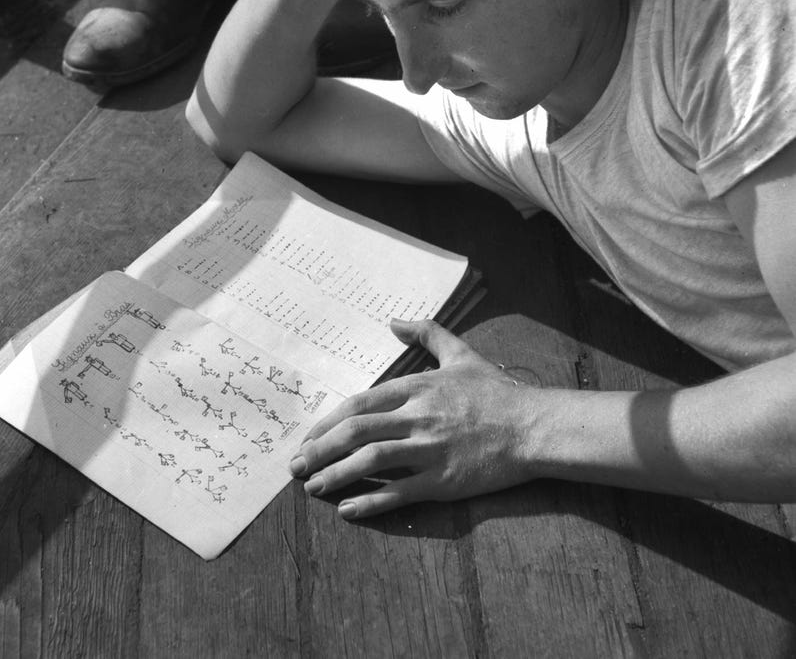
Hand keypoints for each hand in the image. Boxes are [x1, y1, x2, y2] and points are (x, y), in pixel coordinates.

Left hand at [289, 318, 531, 518]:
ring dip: (336, 474)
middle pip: (357, 431)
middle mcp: (418, 417)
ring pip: (372, 461)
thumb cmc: (496, 392)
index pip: (359, 404)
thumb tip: (394, 320)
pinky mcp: (445, 481)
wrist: (533, 426)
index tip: (307, 437)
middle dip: (320, 449)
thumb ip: (427, 333)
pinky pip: (400, 492)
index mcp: (417, 388)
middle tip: (296, 466)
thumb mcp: (460, 354)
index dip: (327, 422)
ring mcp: (431, 450)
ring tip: (313, 488)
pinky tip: (348, 509)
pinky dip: (371, 502)